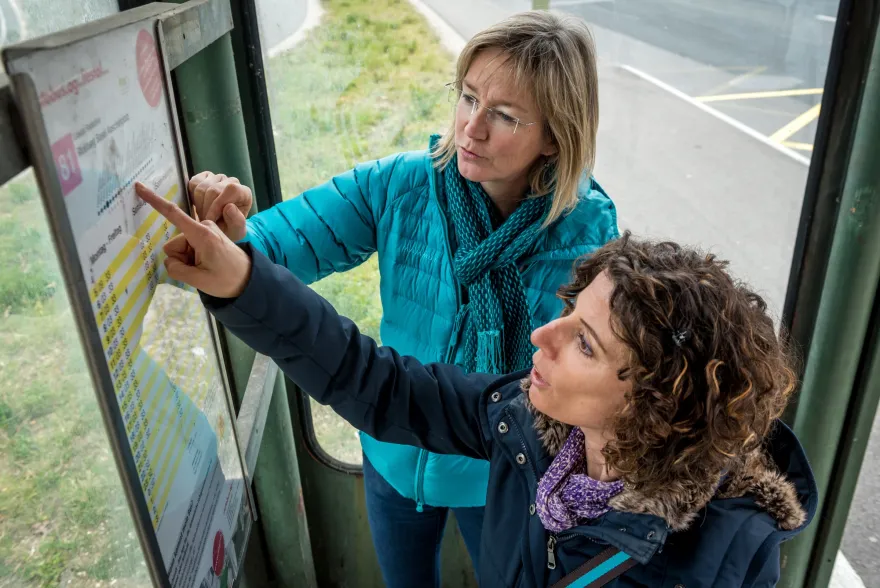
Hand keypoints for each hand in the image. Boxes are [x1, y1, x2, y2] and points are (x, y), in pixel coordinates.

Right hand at [135, 182, 251, 297]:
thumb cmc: (227, 280)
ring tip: (207, 269)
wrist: (249, 280)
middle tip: (201, 271)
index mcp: (202, 234)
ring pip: (182, 248)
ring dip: (189, 260)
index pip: (173, 214)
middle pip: (176, 244)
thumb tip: (169, 260)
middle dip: (182, 259)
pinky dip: (194, 258)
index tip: (139, 187)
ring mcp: (207, 230)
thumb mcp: (199, 280)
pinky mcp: (208, 235)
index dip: (154, 200)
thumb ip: (177, 269)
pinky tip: (208, 265)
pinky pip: (190, 247)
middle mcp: (204, 227)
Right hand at [188, 171, 252, 240]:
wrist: (221, 228)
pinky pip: (193, 183)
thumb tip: (229, 207)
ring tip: (203, 216)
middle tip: (205, 221)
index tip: (211, 220)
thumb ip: (236, 221)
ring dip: (198, 205)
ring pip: (201, 187)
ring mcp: (218, 178)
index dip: (218, 205)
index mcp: (244, 192)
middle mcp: (232, 181)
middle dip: (206, 209)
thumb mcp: (236, 231)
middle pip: (213, 190)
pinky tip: (198, 206)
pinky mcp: (204, 177)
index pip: (231, 190)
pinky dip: (192, 196)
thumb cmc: (230, 229)